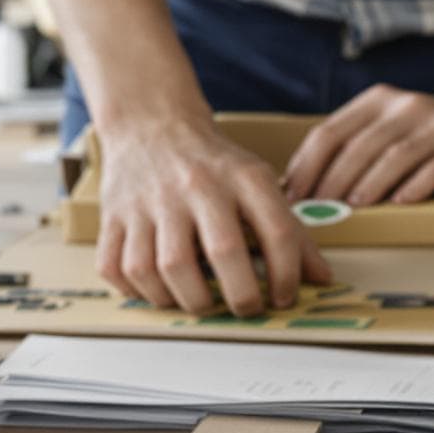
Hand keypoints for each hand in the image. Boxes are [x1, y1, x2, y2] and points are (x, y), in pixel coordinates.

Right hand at [93, 115, 330, 315]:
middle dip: (239, 296)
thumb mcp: (257, 183)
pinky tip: (157, 291)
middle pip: (221, 253)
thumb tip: (321, 279)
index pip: (277, 232)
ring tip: (199, 302)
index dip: (287, 275)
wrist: (150, 124)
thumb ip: (291, 231)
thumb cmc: (210, 164)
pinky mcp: (112, 215)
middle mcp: (195, 186)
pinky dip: (135, 291)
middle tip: (243, 308)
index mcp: (241, 177)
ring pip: (160, 269)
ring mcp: (148, 201)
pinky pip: (116, 268)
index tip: (283, 298)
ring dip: (183, 300)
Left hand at [283, 84, 433, 205]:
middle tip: (317, 212)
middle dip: (333, 182)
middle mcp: (413, 108)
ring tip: (351, 208)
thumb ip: (355, 144)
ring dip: (369, 185)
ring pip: (398, 157)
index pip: (332, 131)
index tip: (292, 196)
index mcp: (383, 100)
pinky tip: (400, 203)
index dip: (307, 166)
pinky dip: (416, 188)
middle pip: (361, 146)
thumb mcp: (394, 120)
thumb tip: (300, 188)